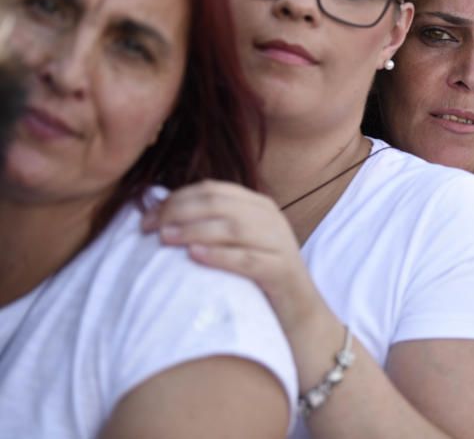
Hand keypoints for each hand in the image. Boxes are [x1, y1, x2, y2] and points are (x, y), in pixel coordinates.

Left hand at [142, 180, 319, 327]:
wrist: (298, 310)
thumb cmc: (258, 277)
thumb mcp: (239, 243)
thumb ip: (214, 225)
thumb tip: (163, 216)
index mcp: (259, 206)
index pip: (213, 190)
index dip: (176, 199)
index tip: (147, 218)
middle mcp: (271, 219)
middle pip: (220, 204)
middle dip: (179, 212)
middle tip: (151, 229)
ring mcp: (279, 243)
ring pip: (233, 227)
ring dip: (194, 230)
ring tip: (166, 240)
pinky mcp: (281, 270)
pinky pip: (247, 259)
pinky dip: (219, 255)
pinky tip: (195, 256)